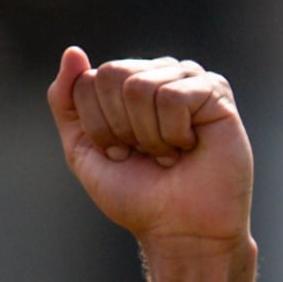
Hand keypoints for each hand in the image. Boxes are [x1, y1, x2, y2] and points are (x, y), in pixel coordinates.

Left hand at [51, 49, 253, 249]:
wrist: (180, 230)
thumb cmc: (137, 195)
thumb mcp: (84, 151)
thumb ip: (67, 102)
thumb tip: (72, 52)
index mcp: (126, 84)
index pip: (88, 81)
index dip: (97, 128)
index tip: (119, 154)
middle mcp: (156, 73)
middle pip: (112, 75)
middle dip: (119, 128)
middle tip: (144, 154)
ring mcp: (187, 78)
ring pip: (140, 86)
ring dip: (148, 136)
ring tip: (168, 154)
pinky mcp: (215, 89)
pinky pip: (173, 96)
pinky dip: (173, 134)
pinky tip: (189, 147)